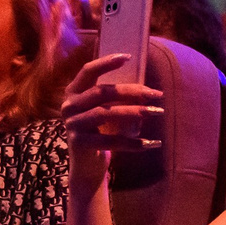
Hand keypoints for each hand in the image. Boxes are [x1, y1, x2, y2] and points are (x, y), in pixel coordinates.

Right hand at [61, 54, 165, 170]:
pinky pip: (109, 140)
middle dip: (132, 91)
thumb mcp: (105, 111)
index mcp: (73, 92)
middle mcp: (69, 106)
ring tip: (156, 112)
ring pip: (105, 114)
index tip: (128, 57)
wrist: (87, 167)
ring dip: (134, 112)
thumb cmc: (101, 133)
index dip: (106, 63)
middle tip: (157, 94)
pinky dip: (132, 142)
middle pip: (102, 92)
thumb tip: (146, 87)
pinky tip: (150, 143)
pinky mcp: (79, 144)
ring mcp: (72, 125)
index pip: (88, 71)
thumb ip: (115, 97)